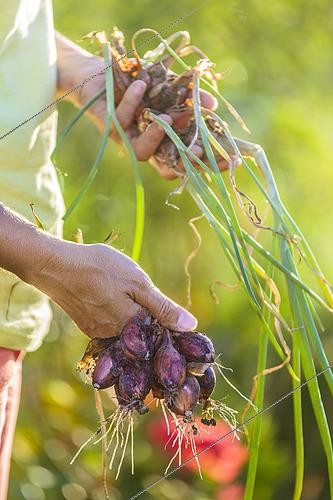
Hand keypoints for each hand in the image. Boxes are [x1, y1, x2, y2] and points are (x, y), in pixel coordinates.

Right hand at [29, 240, 196, 337]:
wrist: (55, 266)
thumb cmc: (99, 268)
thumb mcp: (137, 282)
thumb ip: (163, 307)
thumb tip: (191, 326)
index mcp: (134, 327)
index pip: (161, 338)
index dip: (172, 329)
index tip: (176, 322)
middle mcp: (116, 337)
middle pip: (143, 337)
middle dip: (152, 324)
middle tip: (147, 300)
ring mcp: (99, 334)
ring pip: (127, 331)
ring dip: (134, 319)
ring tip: (127, 294)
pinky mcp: (88, 328)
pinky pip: (111, 327)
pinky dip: (117, 316)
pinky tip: (112, 298)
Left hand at [56, 33, 225, 179]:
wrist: (98, 73)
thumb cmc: (138, 83)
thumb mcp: (169, 87)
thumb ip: (190, 98)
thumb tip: (212, 106)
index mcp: (166, 141)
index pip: (191, 161)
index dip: (210, 164)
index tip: (232, 159)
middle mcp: (148, 146)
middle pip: (168, 169)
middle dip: (186, 161)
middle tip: (197, 147)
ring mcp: (128, 140)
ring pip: (142, 153)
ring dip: (156, 135)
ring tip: (166, 116)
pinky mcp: (109, 127)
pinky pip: (122, 121)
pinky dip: (133, 102)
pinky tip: (141, 85)